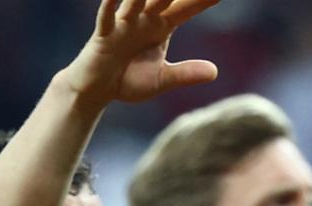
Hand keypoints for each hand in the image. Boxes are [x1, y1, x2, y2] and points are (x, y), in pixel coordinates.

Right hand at [64, 0, 220, 105]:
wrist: (96, 91)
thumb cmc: (128, 80)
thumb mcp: (161, 80)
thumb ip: (185, 74)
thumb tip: (215, 72)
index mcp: (161, 26)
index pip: (187, 7)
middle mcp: (144, 19)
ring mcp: (123, 24)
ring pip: (136, 1)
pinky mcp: (104, 35)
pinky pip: (106, 18)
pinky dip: (109, 5)